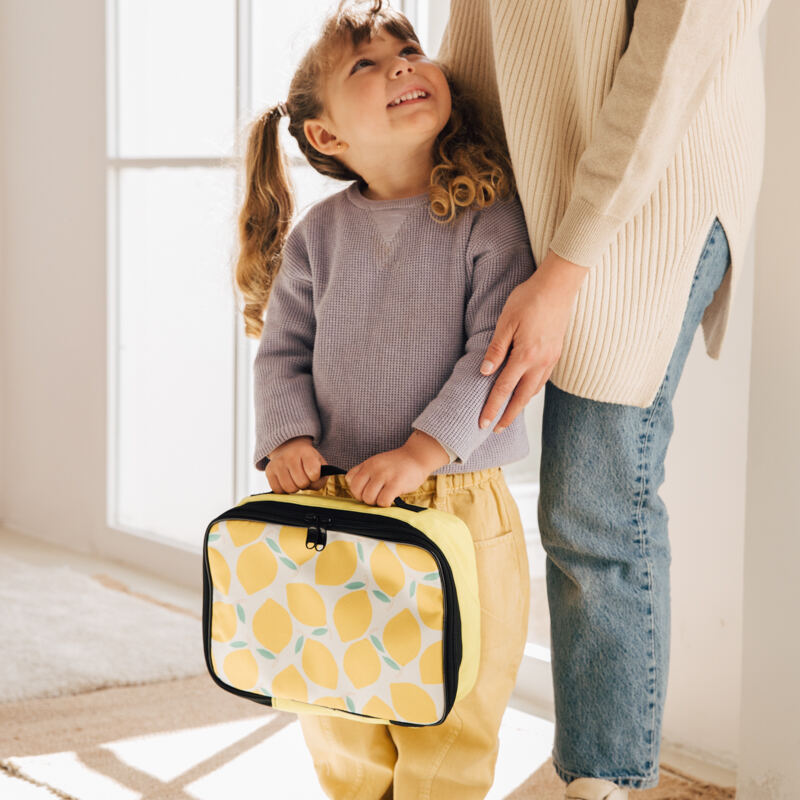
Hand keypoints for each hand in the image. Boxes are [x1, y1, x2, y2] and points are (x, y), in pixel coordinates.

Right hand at [265, 436, 328, 492]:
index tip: (313, 474)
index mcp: (306, 453)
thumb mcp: (319, 464)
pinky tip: (286, 481)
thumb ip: (321, 478)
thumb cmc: (307, 460)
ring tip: (295, 479)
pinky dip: (283, 489)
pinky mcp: (269, 471)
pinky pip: (277, 490)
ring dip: (294, 488)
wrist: (289, 448)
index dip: (315, 478)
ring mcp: (278, 463)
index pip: (314, 473)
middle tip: (303, 477)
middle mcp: (290, 456)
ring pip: (289, 488)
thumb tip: (312, 486)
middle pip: (301, 483)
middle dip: (305, 484)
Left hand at [345, 431, 448, 506]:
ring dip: (376, 502)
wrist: (417, 456)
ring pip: (368, 498)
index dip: (357, 489)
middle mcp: (373, 468)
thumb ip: (366, 472)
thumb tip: (356, 490)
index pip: (350, 480)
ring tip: (384, 497)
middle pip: (357, 492)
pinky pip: (383, 501)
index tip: (367, 490)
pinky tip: (391, 499)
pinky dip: (385, 504)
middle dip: (365, 498)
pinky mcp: (396, 483)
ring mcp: (384, 475)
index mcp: (367, 464)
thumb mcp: (377, 462)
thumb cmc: (398, 464)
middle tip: (376, 497)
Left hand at [478, 248, 589, 431]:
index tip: (482, 424)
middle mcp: (540, 363)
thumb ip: (495, 349)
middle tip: (495, 430)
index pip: (504, 390)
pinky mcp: (556, 354)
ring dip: (520, 405)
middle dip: (507, 416)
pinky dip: (531, 391)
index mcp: (525, 356)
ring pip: (534, 391)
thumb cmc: (528, 299)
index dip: (491, 408)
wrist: (558, 286)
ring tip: (508, 415)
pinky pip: (542, 380)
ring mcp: (551, 359)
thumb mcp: (506, 322)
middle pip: (521, 398)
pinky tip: (525, 393)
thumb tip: (485, 373)